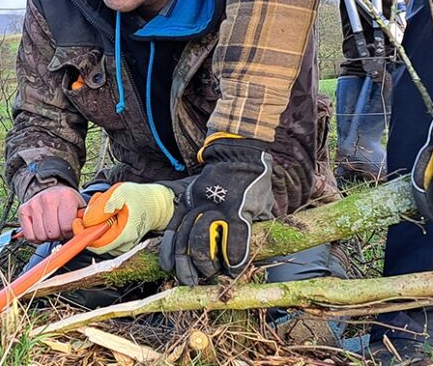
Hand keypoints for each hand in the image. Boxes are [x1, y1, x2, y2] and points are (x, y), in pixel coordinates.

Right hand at [18, 184, 83, 242]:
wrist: (52, 191)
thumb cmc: (67, 202)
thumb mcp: (80, 207)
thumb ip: (84, 220)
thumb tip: (86, 233)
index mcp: (66, 197)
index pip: (67, 226)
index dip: (69, 232)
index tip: (69, 228)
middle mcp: (48, 198)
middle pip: (53, 233)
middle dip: (58, 235)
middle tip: (60, 228)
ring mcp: (34, 204)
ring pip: (41, 236)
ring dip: (47, 237)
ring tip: (52, 228)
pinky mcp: (23, 210)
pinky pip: (29, 236)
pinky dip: (36, 238)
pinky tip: (42, 229)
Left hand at [74, 182, 175, 254]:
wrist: (156, 204)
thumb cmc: (141, 198)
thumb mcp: (121, 193)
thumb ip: (103, 205)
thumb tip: (87, 219)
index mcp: (123, 235)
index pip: (95, 244)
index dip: (82, 233)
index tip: (78, 220)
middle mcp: (122, 245)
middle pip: (94, 241)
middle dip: (90, 223)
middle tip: (96, 204)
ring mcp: (121, 245)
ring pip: (98, 237)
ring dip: (95, 221)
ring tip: (105, 204)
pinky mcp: (119, 242)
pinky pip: (103, 236)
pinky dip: (100, 223)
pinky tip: (108, 211)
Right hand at [159, 137, 273, 284]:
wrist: (238, 153)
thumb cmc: (254, 182)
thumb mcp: (263, 204)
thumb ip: (257, 228)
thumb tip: (259, 253)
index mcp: (238, 209)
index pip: (234, 242)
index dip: (234, 262)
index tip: (233, 273)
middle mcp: (214, 207)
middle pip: (202, 243)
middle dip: (205, 266)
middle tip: (209, 278)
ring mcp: (197, 203)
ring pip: (185, 238)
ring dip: (185, 263)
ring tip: (189, 280)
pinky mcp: (186, 201)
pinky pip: (173, 228)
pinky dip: (169, 249)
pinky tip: (168, 266)